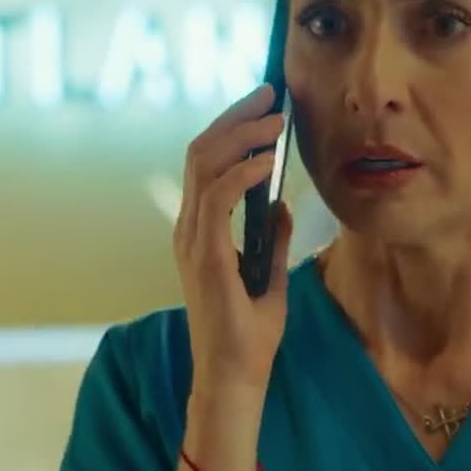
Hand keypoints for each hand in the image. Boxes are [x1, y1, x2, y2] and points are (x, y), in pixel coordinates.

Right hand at [174, 84, 294, 393]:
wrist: (235, 376)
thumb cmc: (248, 334)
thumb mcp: (268, 275)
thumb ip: (271, 238)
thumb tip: (281, 204)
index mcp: (199, 230)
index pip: (206, 162)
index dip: (232, 127)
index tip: (264, 106)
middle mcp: (189, 228)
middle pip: (202, 151)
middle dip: (236, 116)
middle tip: (271, 94)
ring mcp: (193, 240)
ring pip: (205, 165)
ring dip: (242, 135)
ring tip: (276, 118)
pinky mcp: (205, 255)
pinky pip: (218, 198)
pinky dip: (242, 171)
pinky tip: (267, 162)